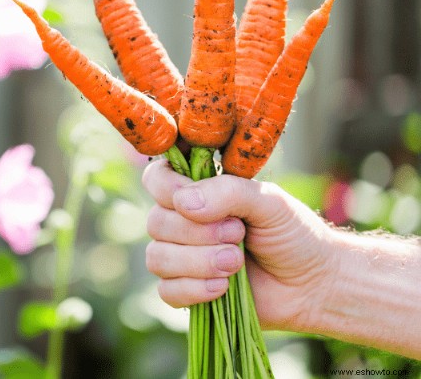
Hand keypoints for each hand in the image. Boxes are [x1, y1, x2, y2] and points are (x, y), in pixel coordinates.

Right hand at [142, 158, 337, 331]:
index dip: (168, 189)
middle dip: (199, 233)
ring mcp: (180, 257)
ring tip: (236, 264)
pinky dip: (195, 289)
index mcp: (197, 191)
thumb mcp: (269, 202)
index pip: (156, 179)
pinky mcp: (185, 290)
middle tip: (239, 235)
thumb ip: (228, 192)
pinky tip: (223, 288)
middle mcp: (182, 221)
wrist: (314, 284)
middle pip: (156, 222)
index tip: (197, 201)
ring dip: (198, 262)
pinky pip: (167, 290)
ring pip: (158, 257)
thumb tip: (184, 203)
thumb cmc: (293, 234)